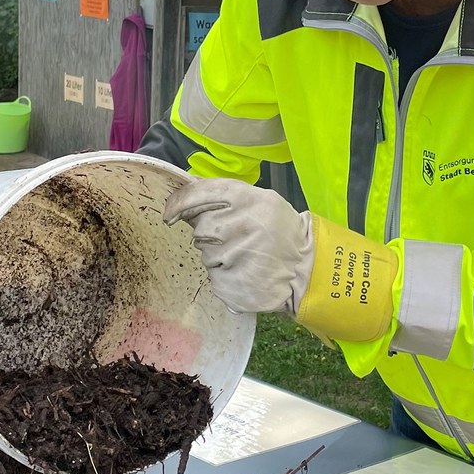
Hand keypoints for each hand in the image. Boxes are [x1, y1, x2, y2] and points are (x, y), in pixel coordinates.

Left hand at [162, 177, 310, 313]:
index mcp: (248, 199)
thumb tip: (186, 189)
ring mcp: (235, 257)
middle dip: (210, 233)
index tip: (169, 213)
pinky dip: (223, 274)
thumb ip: (224, 196)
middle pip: (201, 226)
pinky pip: (213, 275)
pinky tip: (244, 271)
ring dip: (218, 254)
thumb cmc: (279, 230)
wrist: (305, 269)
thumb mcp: (260, 201)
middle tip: (234, 238)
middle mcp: (240, 225)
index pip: (199, 193)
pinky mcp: (230, 284)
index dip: (179, 202)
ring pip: (205, 253)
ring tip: (245, 256)